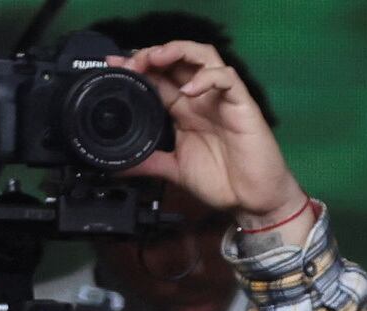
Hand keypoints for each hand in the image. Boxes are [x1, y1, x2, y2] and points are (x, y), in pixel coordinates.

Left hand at [108, 41, 306, 231]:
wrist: (253, 202)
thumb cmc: (222, 184)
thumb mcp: (174, 170)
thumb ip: (147, 162)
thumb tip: (113, 167)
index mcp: (184, 110)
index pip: (158, 76)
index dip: (136, 66)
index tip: (113, 68)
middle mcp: (201, 99)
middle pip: (177, 58)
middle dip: (150, 54)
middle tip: (131, 64)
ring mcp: (221, 100)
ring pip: (203, 55)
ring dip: (177, 51)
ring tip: (156, 59)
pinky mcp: (242, 105)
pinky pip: (227, 78)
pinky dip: (206, 77)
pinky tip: (189, 89)